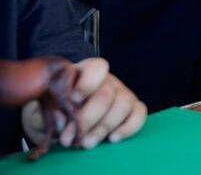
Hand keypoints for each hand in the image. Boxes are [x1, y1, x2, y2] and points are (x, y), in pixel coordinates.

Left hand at [22, 58, 146, 149]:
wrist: (67, 118)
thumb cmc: (58, 107)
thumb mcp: (50, 103)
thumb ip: (54, 107)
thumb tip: (63, 121)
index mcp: (87, 72)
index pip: (97, 67)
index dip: (88, 83)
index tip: (73, 99)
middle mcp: (108, 81)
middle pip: (107, 94)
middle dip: (89, 118)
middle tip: (73, 137)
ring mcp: (123, 93)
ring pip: (124, 104)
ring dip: (104, 127)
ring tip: (86, 144)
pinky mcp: (133, 108)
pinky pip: (140, 114)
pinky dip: (128, 128)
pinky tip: (112, 139)